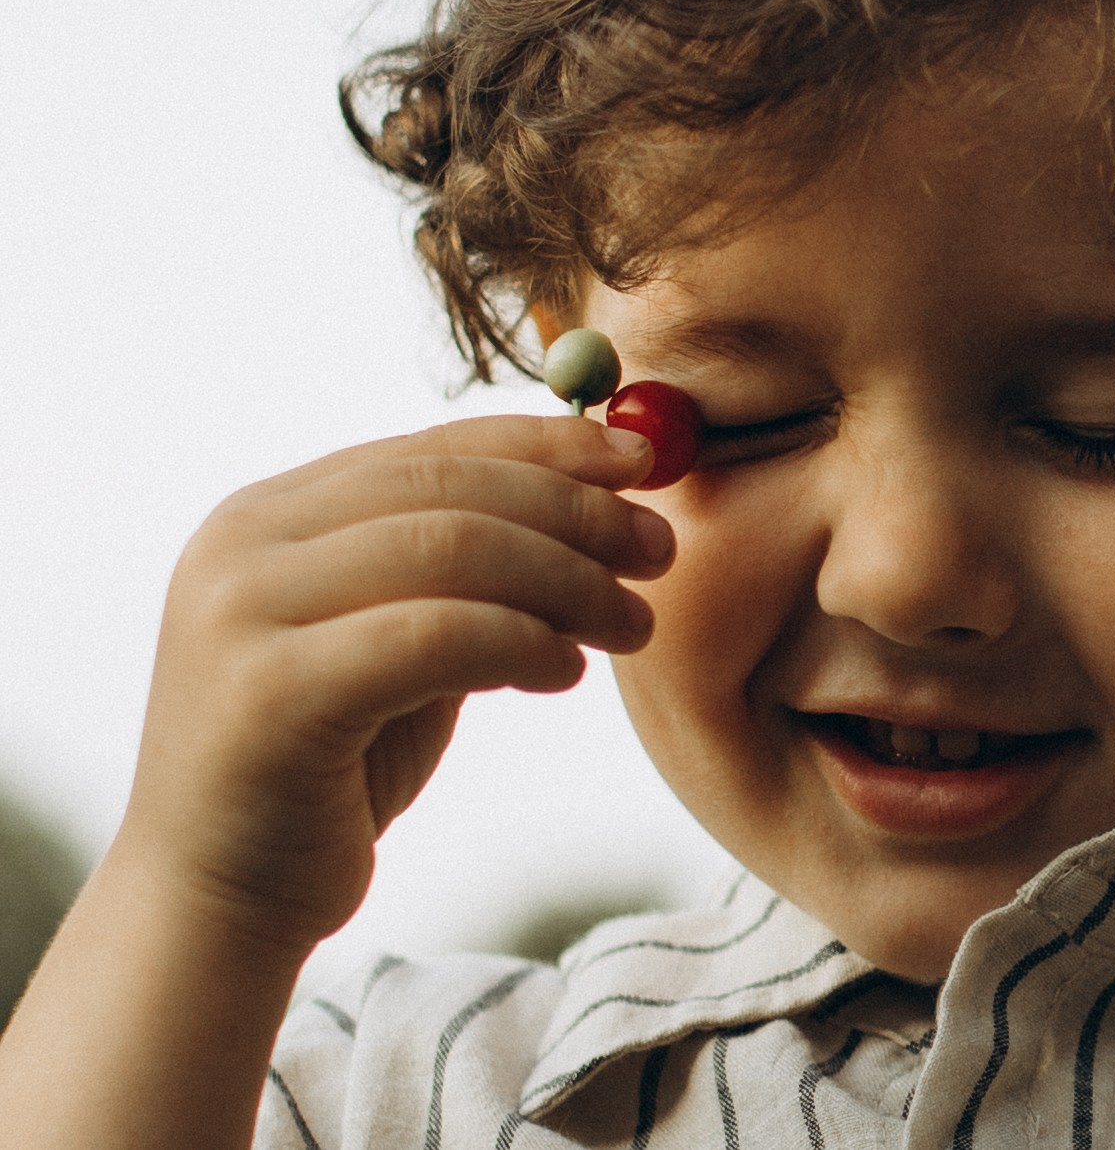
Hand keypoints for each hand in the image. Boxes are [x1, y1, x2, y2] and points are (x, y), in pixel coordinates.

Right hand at [121, 415, 673, 950]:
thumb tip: (593, 495)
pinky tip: (566, 671)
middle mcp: (241, 544)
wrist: (221, 903)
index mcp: (268, 515)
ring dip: (568, 581)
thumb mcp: (398, 646)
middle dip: (575, 511)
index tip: (644, 462)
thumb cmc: (330, 771)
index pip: (433, 446)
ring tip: (630, 623)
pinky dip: (522, 641)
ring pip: (452, 549)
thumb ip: (459, 572)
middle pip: (450, 487)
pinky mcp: (270, 693)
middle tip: (658, 552)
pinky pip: (435, 635)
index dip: (550, 445)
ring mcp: (241, 613)